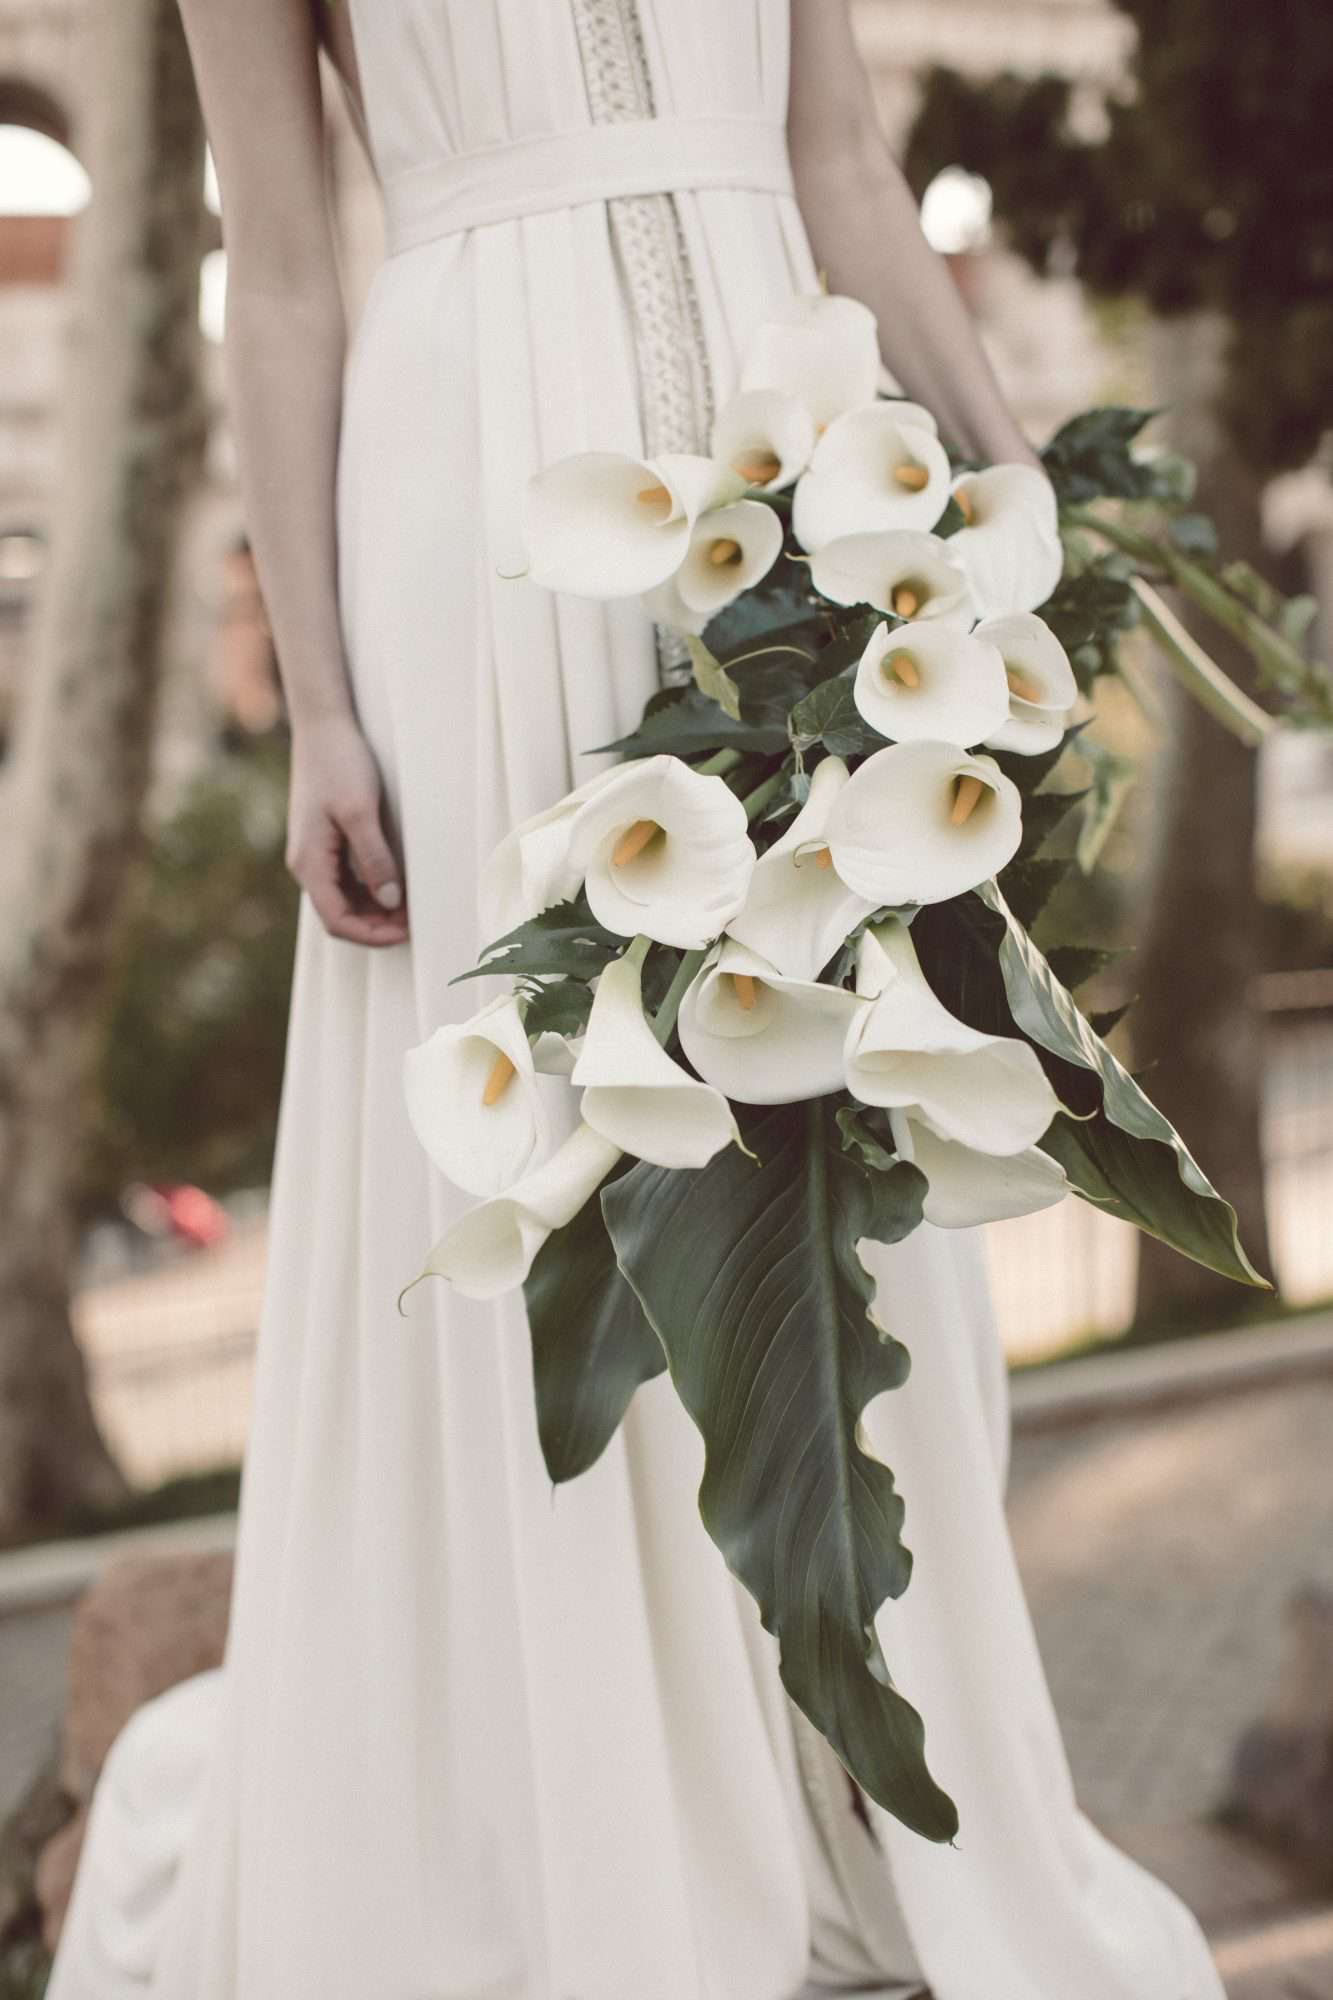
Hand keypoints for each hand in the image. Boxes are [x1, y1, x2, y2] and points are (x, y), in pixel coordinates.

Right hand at [286, 711, 409, 946]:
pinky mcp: (325, 842)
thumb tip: (391, 900)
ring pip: (344, 899)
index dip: (371, 934)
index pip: (336, 920)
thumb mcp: (360, 811)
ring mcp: (314, 853)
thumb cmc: (339, 762)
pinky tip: (395, 885)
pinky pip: (346, 879)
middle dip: (375, 924)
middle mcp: (306, 863)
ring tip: (409, 907)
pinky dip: (370, 889)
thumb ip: (374, 858)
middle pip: (339, 915)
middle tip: (414, 922)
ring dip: (374, 909)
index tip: (405, 931)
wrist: (322, 725)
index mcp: (308, 862)